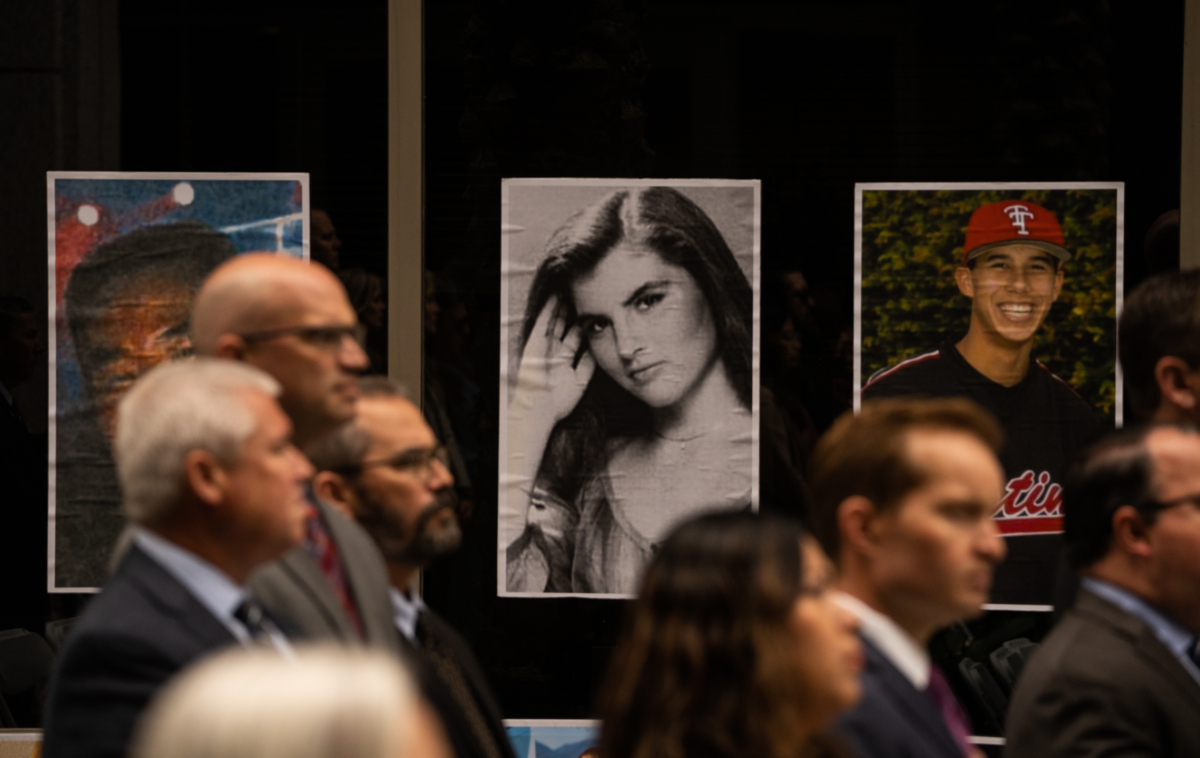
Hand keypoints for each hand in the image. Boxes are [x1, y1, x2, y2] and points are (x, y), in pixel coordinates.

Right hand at [511, 295, 594, 425]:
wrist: (540, 411)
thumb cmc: (558, 401)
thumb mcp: (580, 381)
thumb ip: (589, 364)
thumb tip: (598, 349)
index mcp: (564, 359)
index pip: (575, 336)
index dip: (583, 324)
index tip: (593, 311)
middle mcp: (554, 350)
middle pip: (565, 326)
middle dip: (573, 311)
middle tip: (583, 295)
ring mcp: (544, 346)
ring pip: (554, 321)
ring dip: (561, 306)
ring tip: (569, 289)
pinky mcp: (534, 344)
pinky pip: (543, 324)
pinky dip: (548, 310)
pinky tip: (555, 297)